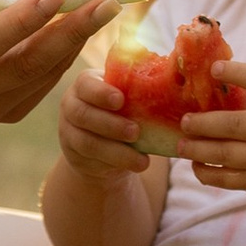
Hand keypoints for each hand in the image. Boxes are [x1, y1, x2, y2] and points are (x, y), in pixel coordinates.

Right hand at [59, 63, 153, 189]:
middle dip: (111, 124)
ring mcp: (69, 131)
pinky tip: (137, 164)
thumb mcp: (126, 97)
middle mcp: (71, 105)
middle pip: (83, 114)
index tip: (121, 100)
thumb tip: (176, 80)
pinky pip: (93, 159)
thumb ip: (139, 89)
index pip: (85, 84)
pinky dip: (117, 162)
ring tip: (141, 158)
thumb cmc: (122, 110)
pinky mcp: (74, 154)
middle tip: (136, 132)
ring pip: (87, 142)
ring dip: (116, 150)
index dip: (101, 93)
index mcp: (85, 84)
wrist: (103, 142)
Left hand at [177, 65, 245, 207]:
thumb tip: (217, 82)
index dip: (239, 73)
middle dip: (204, 123)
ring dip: (199, 149)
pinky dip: (207, 173)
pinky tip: (196, 165)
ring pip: (226, 154)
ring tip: (182, 144)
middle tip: (184, 120)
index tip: (214, 69)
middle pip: (235, 124)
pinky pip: (227, 179)